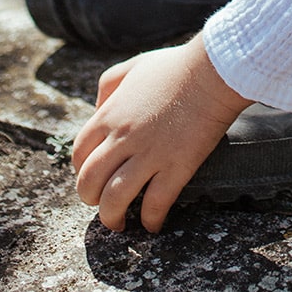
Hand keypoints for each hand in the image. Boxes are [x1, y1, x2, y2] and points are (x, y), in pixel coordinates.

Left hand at [71, 35, 251, 232]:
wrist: (213, 71)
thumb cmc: (175, 67)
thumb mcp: (133, 66)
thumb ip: (108, 86)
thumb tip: (99, 111)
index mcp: (110, 115)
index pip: (79, 154)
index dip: (81, 170)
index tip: (93, 177)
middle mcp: (123, 138)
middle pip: (88, 181)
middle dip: (90, 198)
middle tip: (101, 202)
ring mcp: (149, 154)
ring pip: (114, 200)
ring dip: (111, 218)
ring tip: (119, 223)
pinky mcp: (176, 167)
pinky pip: (155, 205)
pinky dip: (150, 221)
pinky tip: (152, 225)